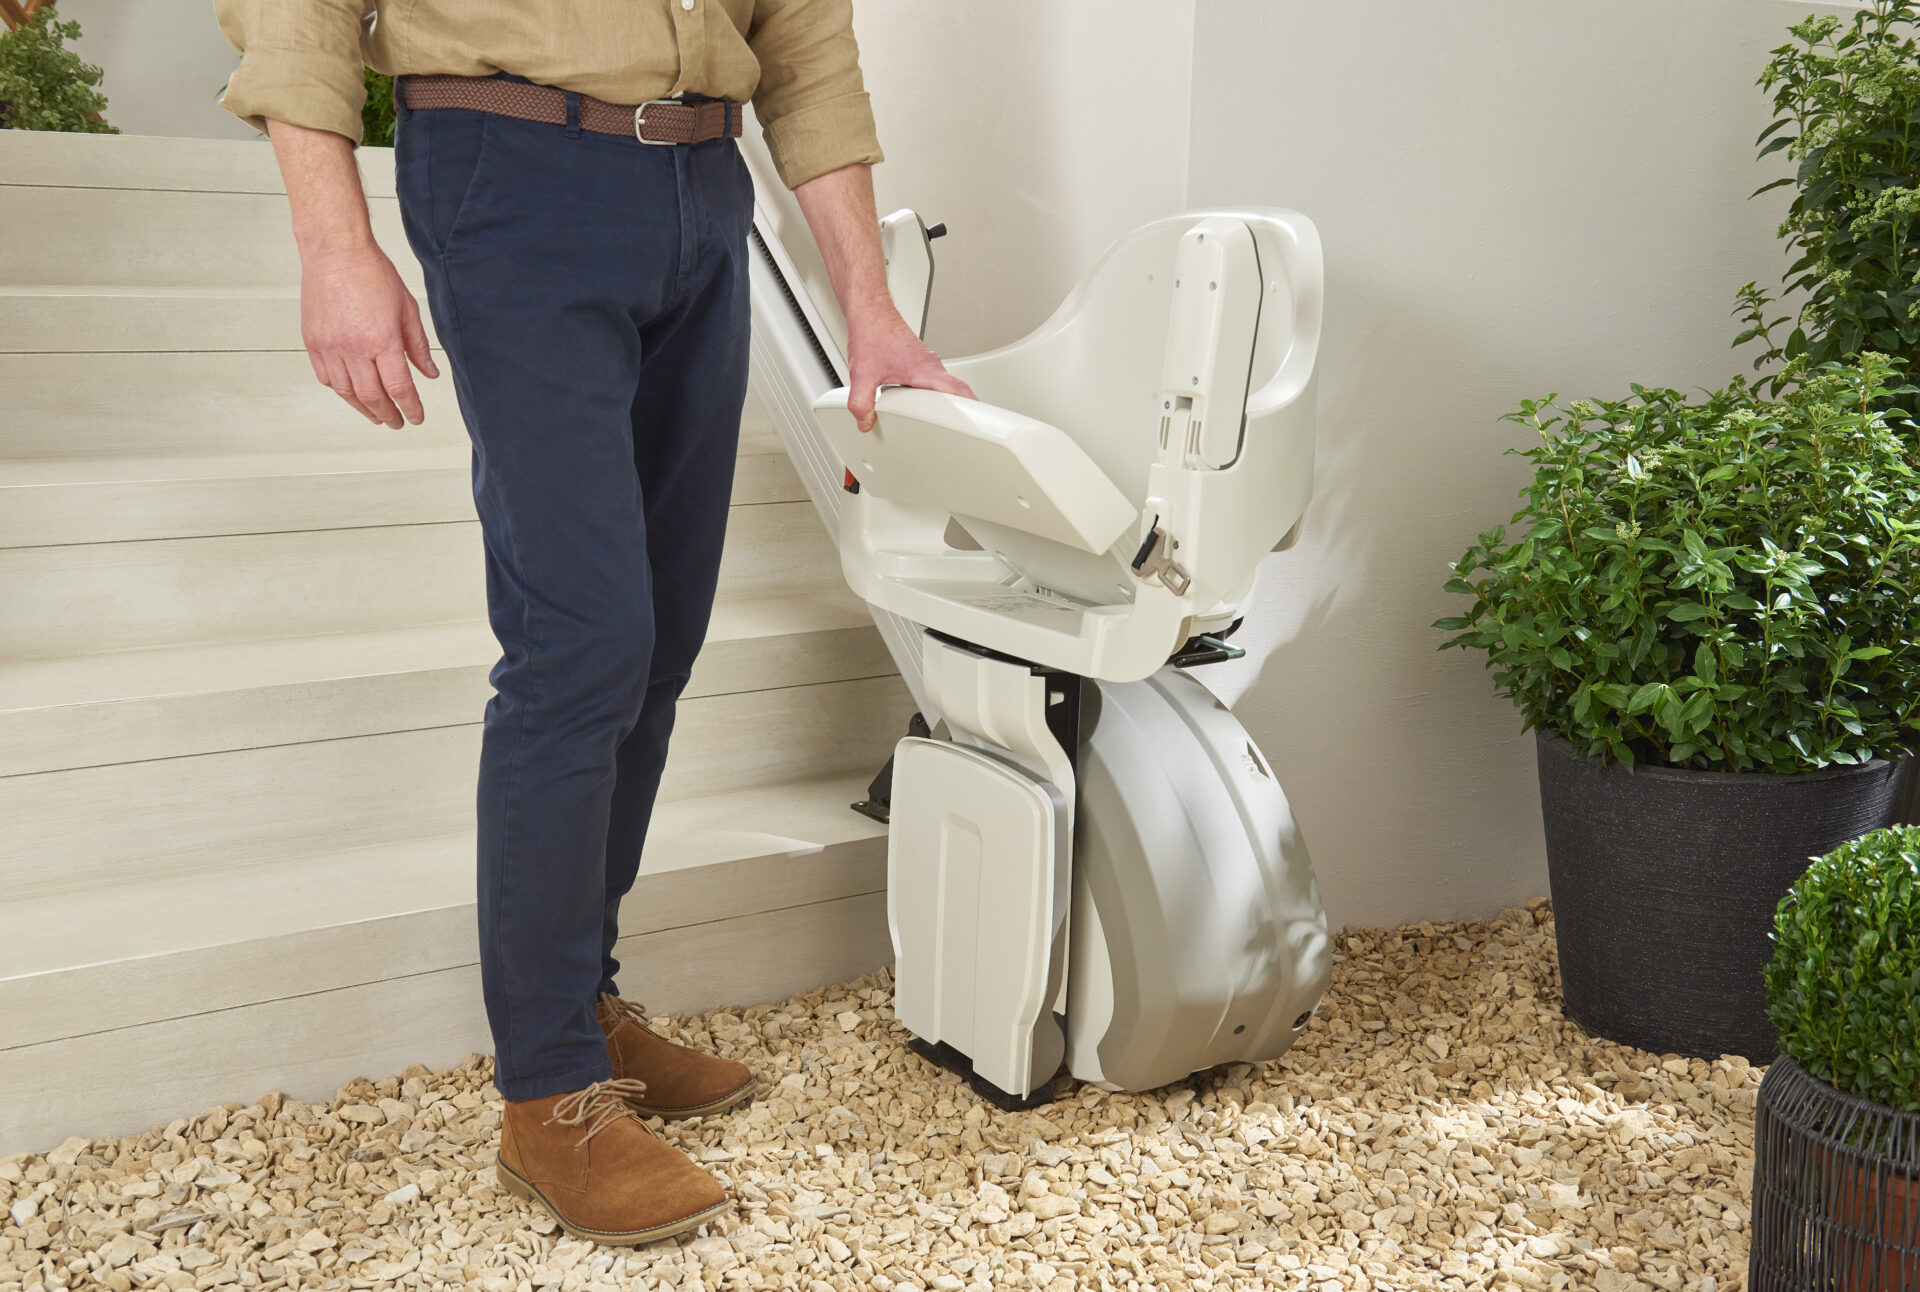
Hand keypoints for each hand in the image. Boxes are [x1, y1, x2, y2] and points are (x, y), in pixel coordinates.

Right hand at [299, 243, 438, 427]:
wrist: (335, 252)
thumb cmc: (372, 274)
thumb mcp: (407, 309)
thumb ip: (418, 346)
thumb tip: (429, 373)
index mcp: (382, 340)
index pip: (399, 387)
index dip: (410, 407)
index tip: (416, 417)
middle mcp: (353, 347)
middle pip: (372, 396)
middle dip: (387, 414)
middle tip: (397, 422)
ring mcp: (329, 346)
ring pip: (346, 392)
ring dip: (363, 408)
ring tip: (376, 414)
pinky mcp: (312, 341)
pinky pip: (326, 377)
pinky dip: (340, 390)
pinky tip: (351, 393)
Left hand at [845, 308, 974, 432]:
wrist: (870, 313)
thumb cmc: (873, 333)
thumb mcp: (862, 374)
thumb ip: (861, 404)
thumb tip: (865, 422)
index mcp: (924, 369)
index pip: (958, 389)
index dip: (972, 406)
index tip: (980, 420)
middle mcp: (930, 365)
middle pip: (956, 390)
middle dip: (961, 410)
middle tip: (960, 429)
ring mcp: (927, 362)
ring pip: (943, 386)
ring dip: (944, 402)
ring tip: (939, 421)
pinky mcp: (920, 361)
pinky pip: (932, 380)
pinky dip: (931, 393)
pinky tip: (918, 402)